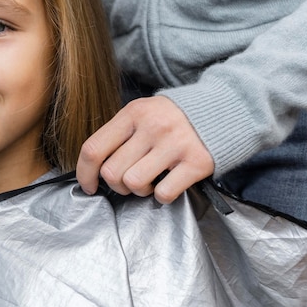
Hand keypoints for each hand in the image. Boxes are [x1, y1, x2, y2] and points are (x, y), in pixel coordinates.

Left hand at [76, 96, 213, 203]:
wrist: (222, 110)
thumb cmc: (172, 118)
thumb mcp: (142, 113)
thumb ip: (118, 134)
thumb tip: (92, 168)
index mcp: (132, 113)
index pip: (93, 148)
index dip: (84, 173)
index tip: (89, 186)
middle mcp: (152, 127)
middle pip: (111, 172)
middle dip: (116, 185)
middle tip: (128, 181)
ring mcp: (175, 144)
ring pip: (133, 183)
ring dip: (138, 191)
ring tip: (149, 181)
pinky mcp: (197, 162)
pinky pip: (164, 193)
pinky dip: (162, 196)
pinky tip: (168, 184)